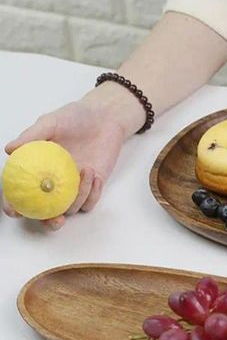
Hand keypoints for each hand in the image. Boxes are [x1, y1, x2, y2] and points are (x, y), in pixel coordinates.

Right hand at [2, 85, 139, 230]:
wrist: (104, 117)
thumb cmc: (74, 118)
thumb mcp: (51, 123)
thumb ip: (32, 137)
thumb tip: (9, 149)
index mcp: (38, 168)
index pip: (22, 192)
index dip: (14, 205)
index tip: (14, 211)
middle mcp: (55, 182)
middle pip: (48, 212)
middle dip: (49, 222)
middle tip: (55, 220)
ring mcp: (74, 186)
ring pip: (72, 208)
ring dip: (79, 196)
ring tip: (86, 170)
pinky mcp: (94, 186)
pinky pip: (91, 201)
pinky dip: (93, 193)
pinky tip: (94, 174)